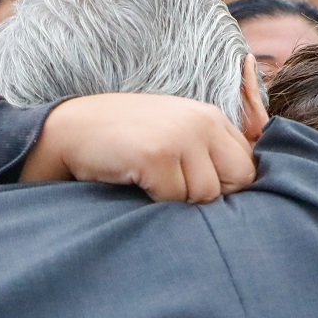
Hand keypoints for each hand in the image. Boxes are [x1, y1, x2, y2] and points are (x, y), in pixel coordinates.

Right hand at [21, 95, 255, 202]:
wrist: (69, 131)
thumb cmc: (122, 141)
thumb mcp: (172, 135)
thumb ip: (206, 153)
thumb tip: (242, 192)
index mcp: (209, 116)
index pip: (248, 164)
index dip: (229, 187)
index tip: (199, 192)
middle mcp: (201, 121)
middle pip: (239, 180)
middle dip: (212, 197)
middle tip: (176, 194)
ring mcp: (180, 135)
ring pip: (206, 195)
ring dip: (178, 201)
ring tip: (150, 184)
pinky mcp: (157, 154)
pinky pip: (174, 199)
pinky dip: (154, 201)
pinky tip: (135, 183)